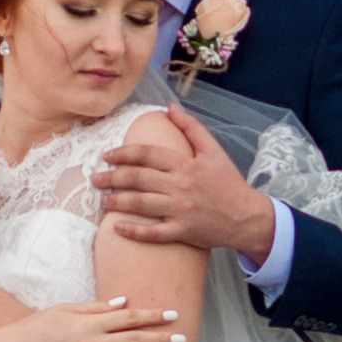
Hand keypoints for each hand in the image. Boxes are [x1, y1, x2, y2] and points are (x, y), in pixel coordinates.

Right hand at [5, 296, 190, 341]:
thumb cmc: (38, 327)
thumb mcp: (65, 309)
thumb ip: (96, 307)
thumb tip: (125, 302)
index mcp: (89, 322)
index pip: (129, 317)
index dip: (153, 316)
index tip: (173, 315)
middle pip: (134, 339)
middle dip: (160, 338)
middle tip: (182, 338)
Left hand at [92, 107, 275, 263]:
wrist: (246, 217)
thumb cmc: (228, 182)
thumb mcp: (214, 150)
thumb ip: (191, 127)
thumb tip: (170, 108)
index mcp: (185, 164)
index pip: (147, 155)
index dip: (123, 154)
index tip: (107, 156)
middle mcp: (180, 186)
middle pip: (137, 179)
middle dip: (111, 178)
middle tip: (94, 178)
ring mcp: (180, 210)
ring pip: (140, 204)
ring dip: (116, 202)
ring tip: (101, 201)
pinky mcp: (182, 231)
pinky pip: (153, 233)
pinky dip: (134, 231)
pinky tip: (117, 228)